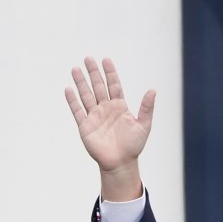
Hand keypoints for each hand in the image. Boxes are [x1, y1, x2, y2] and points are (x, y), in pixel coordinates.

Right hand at [65, 57, 155, 199]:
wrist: (121, 163)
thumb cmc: (133, 146)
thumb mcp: (144, 126)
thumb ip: (147, 108)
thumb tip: (153, 90)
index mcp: (119, 107)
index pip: (114, 86)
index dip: (110, 73)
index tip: (106, 60)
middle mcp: (106, 109)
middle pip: (98, 87)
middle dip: (93, 73)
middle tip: (88, 58)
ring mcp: (94, 116)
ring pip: (86, 95)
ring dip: (81, 83)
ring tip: (76, 69)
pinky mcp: (85, 126)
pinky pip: (77, 111)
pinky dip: (72, 101)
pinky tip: (68, 89)